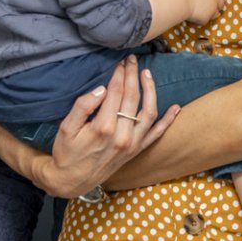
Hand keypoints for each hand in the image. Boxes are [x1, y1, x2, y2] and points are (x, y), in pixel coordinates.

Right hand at [0, 58, 176, 199]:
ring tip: (146, 73)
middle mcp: (122, 136)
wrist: (72, 180)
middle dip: (132, 76)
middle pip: (132, 98)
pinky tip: (175, 108)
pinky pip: (156, 134)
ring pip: (148, 112)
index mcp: (103, 128)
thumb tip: (101, 89)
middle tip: (131, 60)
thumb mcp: (66, 128)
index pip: (115, 92)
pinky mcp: (136, 151)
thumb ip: (82, 106)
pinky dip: (167, 121)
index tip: (119, 62)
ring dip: (150, 90)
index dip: (118, 74)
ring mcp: (132, 144)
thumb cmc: (67, 152)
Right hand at [181, 0, 224, 23]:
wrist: (180, 0)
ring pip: (215, 14)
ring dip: (209, 14)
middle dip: (215, 6)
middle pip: (221, 3)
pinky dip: (198, 21)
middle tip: (206, 7)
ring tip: (198, 13)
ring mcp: (212, 9)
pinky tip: (191, 19)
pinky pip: (203, 21)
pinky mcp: (206, 18)